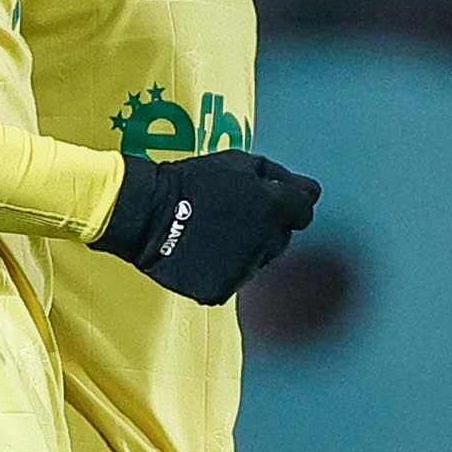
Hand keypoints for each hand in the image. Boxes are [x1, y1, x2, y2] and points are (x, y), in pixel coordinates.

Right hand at [90, 150, 321, 306]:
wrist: (148, 213)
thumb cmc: (192, 182)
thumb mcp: (237, 162)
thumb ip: (276, 176)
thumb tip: (304, 190)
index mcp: (275, 209)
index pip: (304, 211)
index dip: (289, 204)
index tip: (271, 202)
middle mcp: (266, 242)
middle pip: (280, 239)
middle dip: (265, 228)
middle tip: (231, 216)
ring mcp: (244, 270)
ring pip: (256, 261)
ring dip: (244, 250)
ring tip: (211, 234)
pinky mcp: (221, 290)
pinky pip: (231, 280)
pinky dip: (220, 270)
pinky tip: (201, 252)